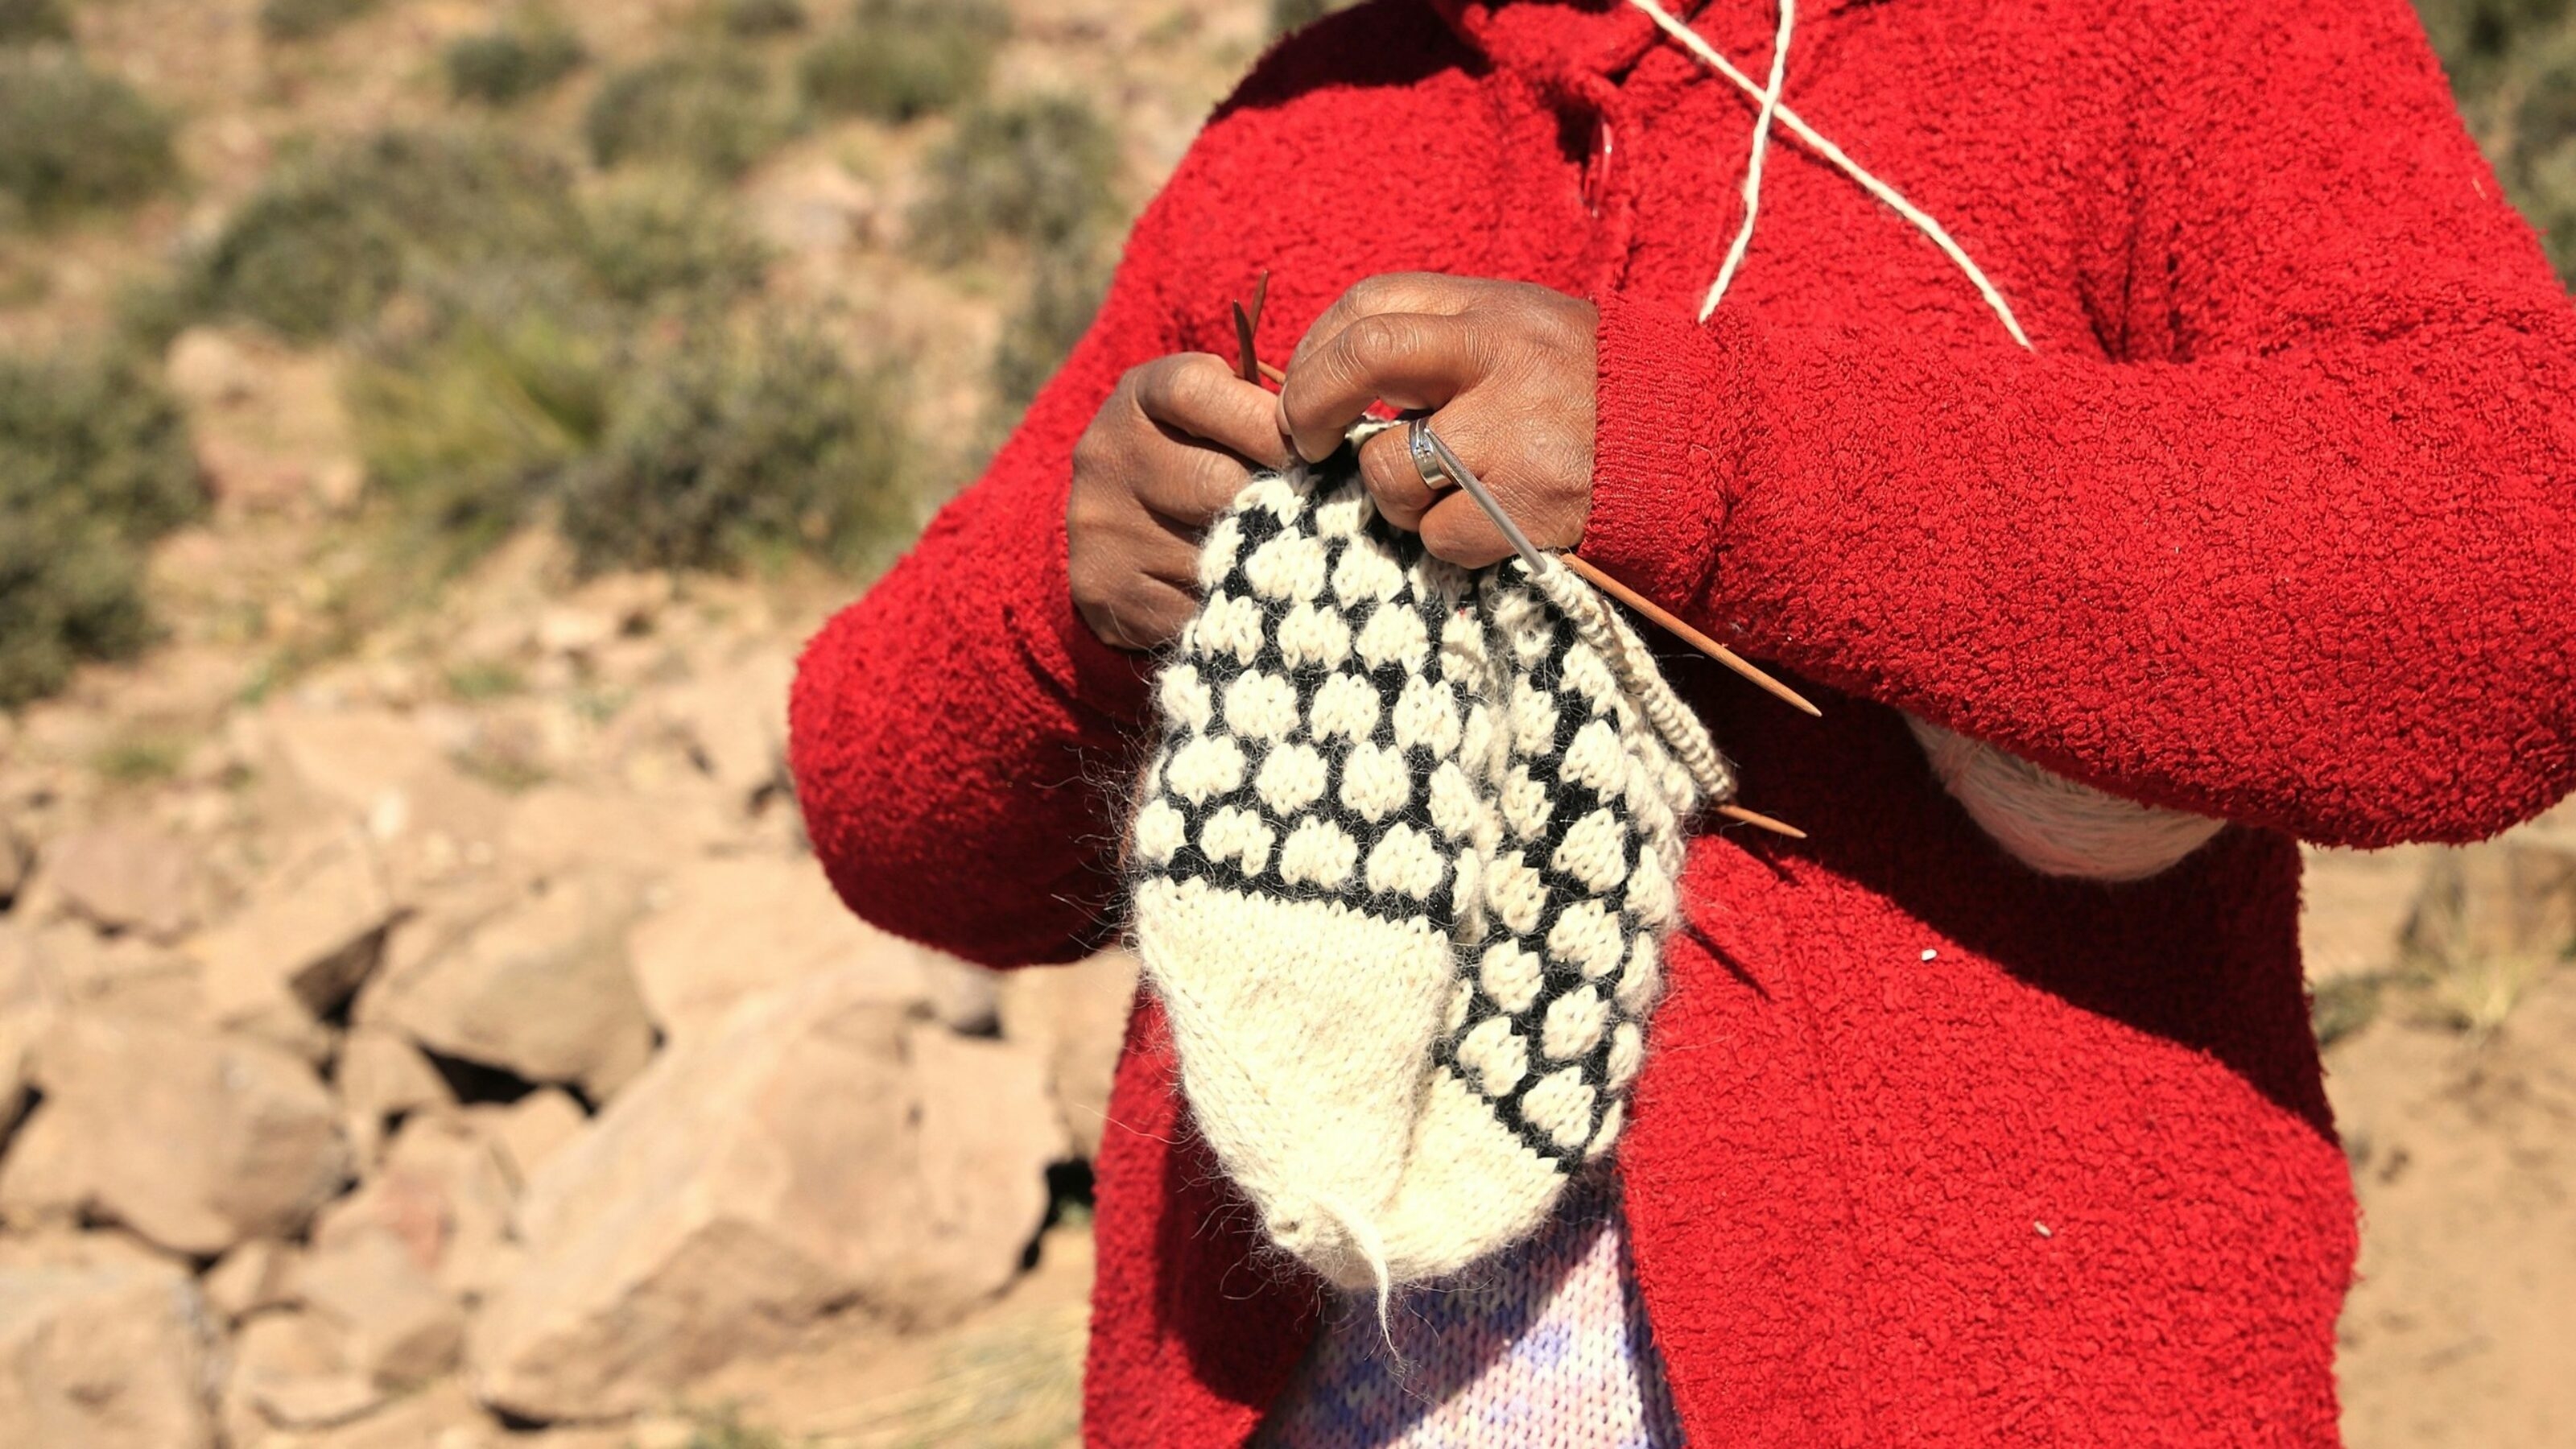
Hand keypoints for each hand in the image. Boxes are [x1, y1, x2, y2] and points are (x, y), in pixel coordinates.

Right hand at [1068, 353, 1292, 651]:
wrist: (1114, 529)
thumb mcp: (1219, 410)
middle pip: (1212, 481)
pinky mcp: (1107, 590)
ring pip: (1210, 553)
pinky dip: (1234, 605)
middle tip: (1320, 516)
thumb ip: (1268, 408)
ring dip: (1263, 561)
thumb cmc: (1198, 456)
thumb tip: (1344, 435)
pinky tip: (1254, 596)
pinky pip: (1193, 606)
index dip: (1266, 423)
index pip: (1197, 393)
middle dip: (1278, 502)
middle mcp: (1108, 455)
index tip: (1313, 452)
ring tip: (1296, 558)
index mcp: (1138, 396)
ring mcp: (1102, 527)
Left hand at [1278, 274, 1596, 566]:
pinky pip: (1439, 538)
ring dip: (1393, 500)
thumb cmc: (1586, 393)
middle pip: (1364, 358)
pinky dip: (1447, 543)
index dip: (1315, 354)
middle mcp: (1501, 357)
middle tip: (1309, 443)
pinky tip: (1487, 526)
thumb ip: (1434, 344)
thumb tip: (1315, 385)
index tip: (1307, 397)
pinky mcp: (1530, 506)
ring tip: (1441, 495)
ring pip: (1390, 473)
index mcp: (1492, 309)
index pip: (1370, 306)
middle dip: (1309, 405)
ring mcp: (1516, 433)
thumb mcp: (1520, 333)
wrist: (1696, 446)